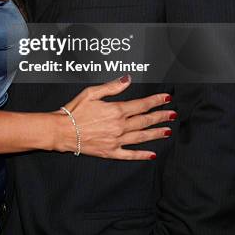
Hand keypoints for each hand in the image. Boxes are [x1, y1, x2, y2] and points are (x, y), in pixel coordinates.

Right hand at [58, 76, 174, 159]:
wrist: (62, 131)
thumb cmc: (74, 111)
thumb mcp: (91, 93)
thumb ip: (112, 87)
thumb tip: (127, 79)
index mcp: (116, 111)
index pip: (141, 105)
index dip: (155, 101)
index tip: (166, 98)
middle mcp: (119, 126)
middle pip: (145, 120)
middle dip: (160, 116)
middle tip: (173, 114)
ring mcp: (116, 140)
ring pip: (141, 136)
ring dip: (156, 133)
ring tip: (167, 130)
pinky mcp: (110, 152)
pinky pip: (130, 154)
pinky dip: (142, 155)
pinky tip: (152, 154)